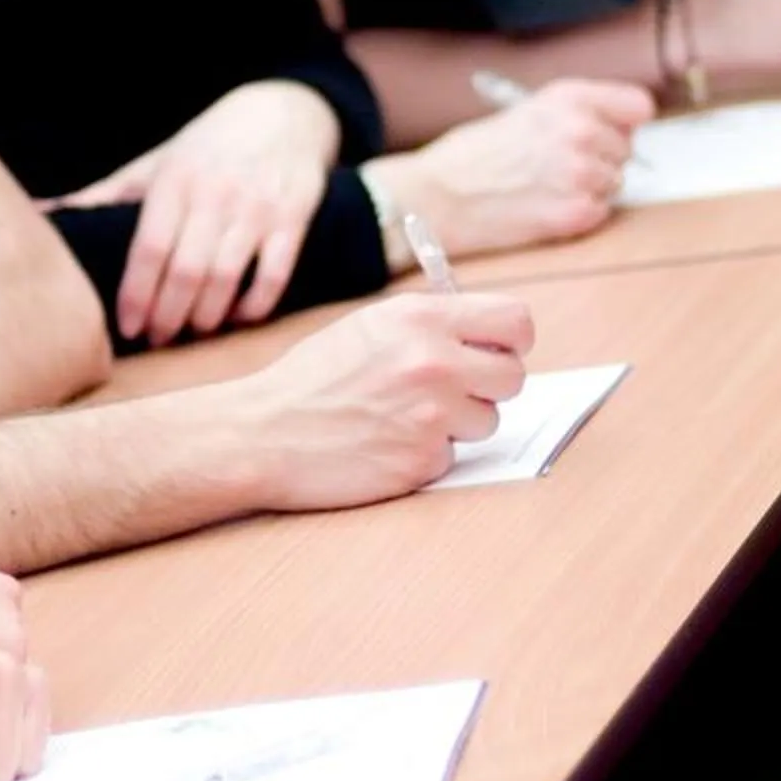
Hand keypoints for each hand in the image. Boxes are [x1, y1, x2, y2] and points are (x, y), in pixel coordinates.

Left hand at [49, 80, 341, 345]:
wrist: (282, 111)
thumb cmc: (206, 148)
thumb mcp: (155, 163)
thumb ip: (105, 195)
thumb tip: (38, 213)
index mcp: (174, 180)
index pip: (149, 247)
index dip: (136, 293)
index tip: (126, 327)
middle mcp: (215, 193)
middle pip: (186, 270)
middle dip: (168, 315)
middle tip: (157, 339)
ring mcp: (256, 206)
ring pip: (226, 277)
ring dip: (206, 316)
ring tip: (191, 332)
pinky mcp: (293, 218)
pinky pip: (273, 274)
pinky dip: (254, 306)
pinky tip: (236, 318)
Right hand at [217, 290, 532, 510]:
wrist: (265, 432)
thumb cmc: (313, 379)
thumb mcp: (370, 327)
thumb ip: (431, 326)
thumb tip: (486, 337)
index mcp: (420, 318)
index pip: (515, 321)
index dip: (511, 340)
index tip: (496, 351)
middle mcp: (433, 362)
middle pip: (513, 376)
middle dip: (488, 387)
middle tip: (452, 390)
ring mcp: (431, 415)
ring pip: (488, 421)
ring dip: (458, 423)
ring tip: (405, 416)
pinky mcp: (423, 462)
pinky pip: (453, 456)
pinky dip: (428, 453)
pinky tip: (389, 443)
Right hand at [367, 80, 654, 253]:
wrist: (437, 197)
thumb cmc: (474, 155)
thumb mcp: (527, 111)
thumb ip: (577, 113)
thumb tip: (620, 129)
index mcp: (568, 98)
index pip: (637, 106)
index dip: (624, 122)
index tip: (613, 131)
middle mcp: (580, 131)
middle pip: (626, 150)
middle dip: (601, 159)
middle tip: (558, 166)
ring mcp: (581, 174)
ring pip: (615, 183)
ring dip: (590, 189)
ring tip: (546, 187)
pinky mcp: (576, 214)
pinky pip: (600, 212)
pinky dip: (579, 214)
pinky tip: (544, 206)